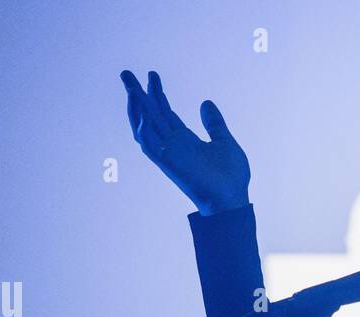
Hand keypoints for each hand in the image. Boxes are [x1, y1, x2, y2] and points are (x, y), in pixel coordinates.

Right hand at [120, 70, 249, 214]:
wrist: (233, 200)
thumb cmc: (231, 177)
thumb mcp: (224, 141)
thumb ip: (214, 123)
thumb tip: (206, 103)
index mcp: (185, 140)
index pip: (164, 113)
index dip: (156, 95)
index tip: (151, 76)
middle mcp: (173, 145)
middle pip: (150, 115)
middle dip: (138, 95)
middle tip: (126, 74)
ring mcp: (170, 154)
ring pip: (145, 128)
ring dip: (136, 108)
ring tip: (131, 88)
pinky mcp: (170, 164)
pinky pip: (151, 147)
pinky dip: (144, 132)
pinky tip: (143, 115)